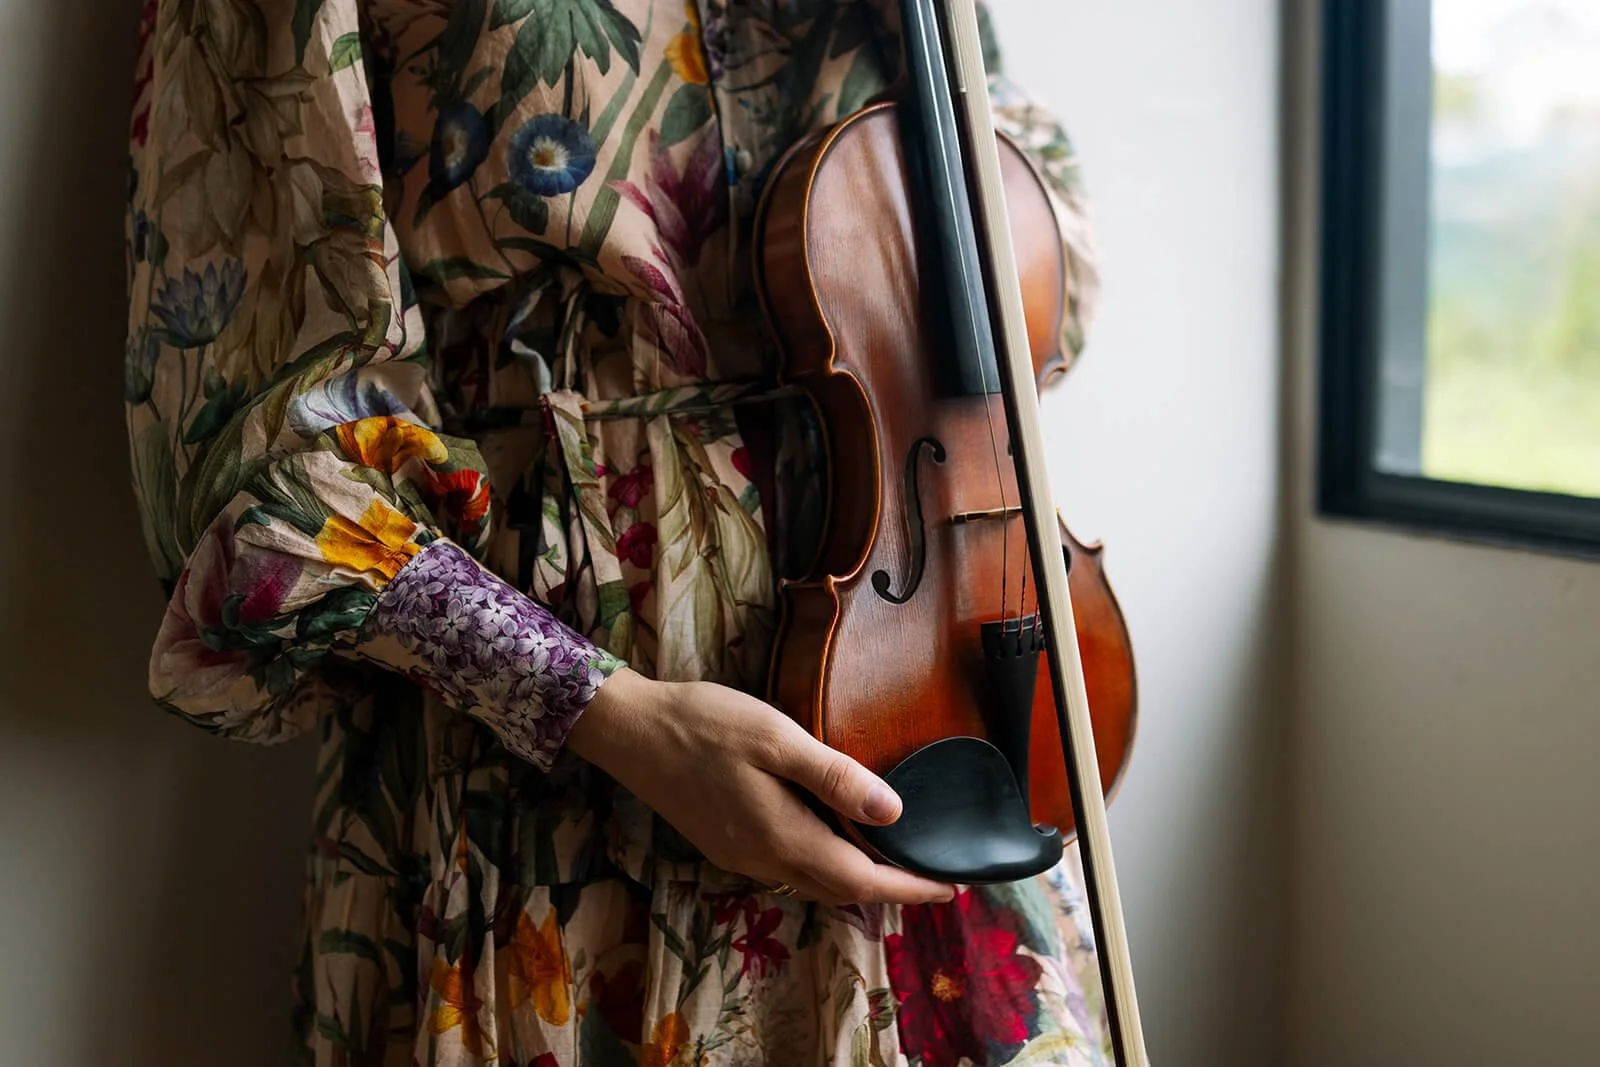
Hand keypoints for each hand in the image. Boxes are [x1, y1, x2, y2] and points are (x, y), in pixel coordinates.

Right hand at [568, 668, 955, 905]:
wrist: (631, 731)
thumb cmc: (705, 724)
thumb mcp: (776, 738)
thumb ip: (834, 776)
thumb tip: (893, 812)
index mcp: (783, 837)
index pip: (861, 880)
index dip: (908, 888)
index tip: (949, 886)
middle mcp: (764, 860)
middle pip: (840, 890)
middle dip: (889, 890)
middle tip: (931, 876)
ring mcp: (741, 857)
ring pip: (813, 882)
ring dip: (856, 880)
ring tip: (893, 862)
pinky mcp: (726, 844)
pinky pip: (789, 868)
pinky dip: (824, 865)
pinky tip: (835, 839)